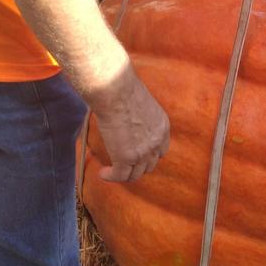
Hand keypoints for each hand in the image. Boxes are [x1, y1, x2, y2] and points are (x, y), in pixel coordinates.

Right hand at [91, 64, 169, 182]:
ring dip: (123, 174)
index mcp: (162, 126)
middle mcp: (157, 141)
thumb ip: (139, 116)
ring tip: (111, 172)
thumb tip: (127, 118)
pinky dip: (110, 177)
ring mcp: (143, 152)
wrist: (115, 90)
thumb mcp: (140, 104)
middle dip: (137, 166)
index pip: (161, 150)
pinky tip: (102, 173)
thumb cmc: (122, 89)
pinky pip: (120, 176)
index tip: (138, 155)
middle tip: (123, 164)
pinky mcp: (126, 157)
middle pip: (150, 165)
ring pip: (135, 174)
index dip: (149, 155)